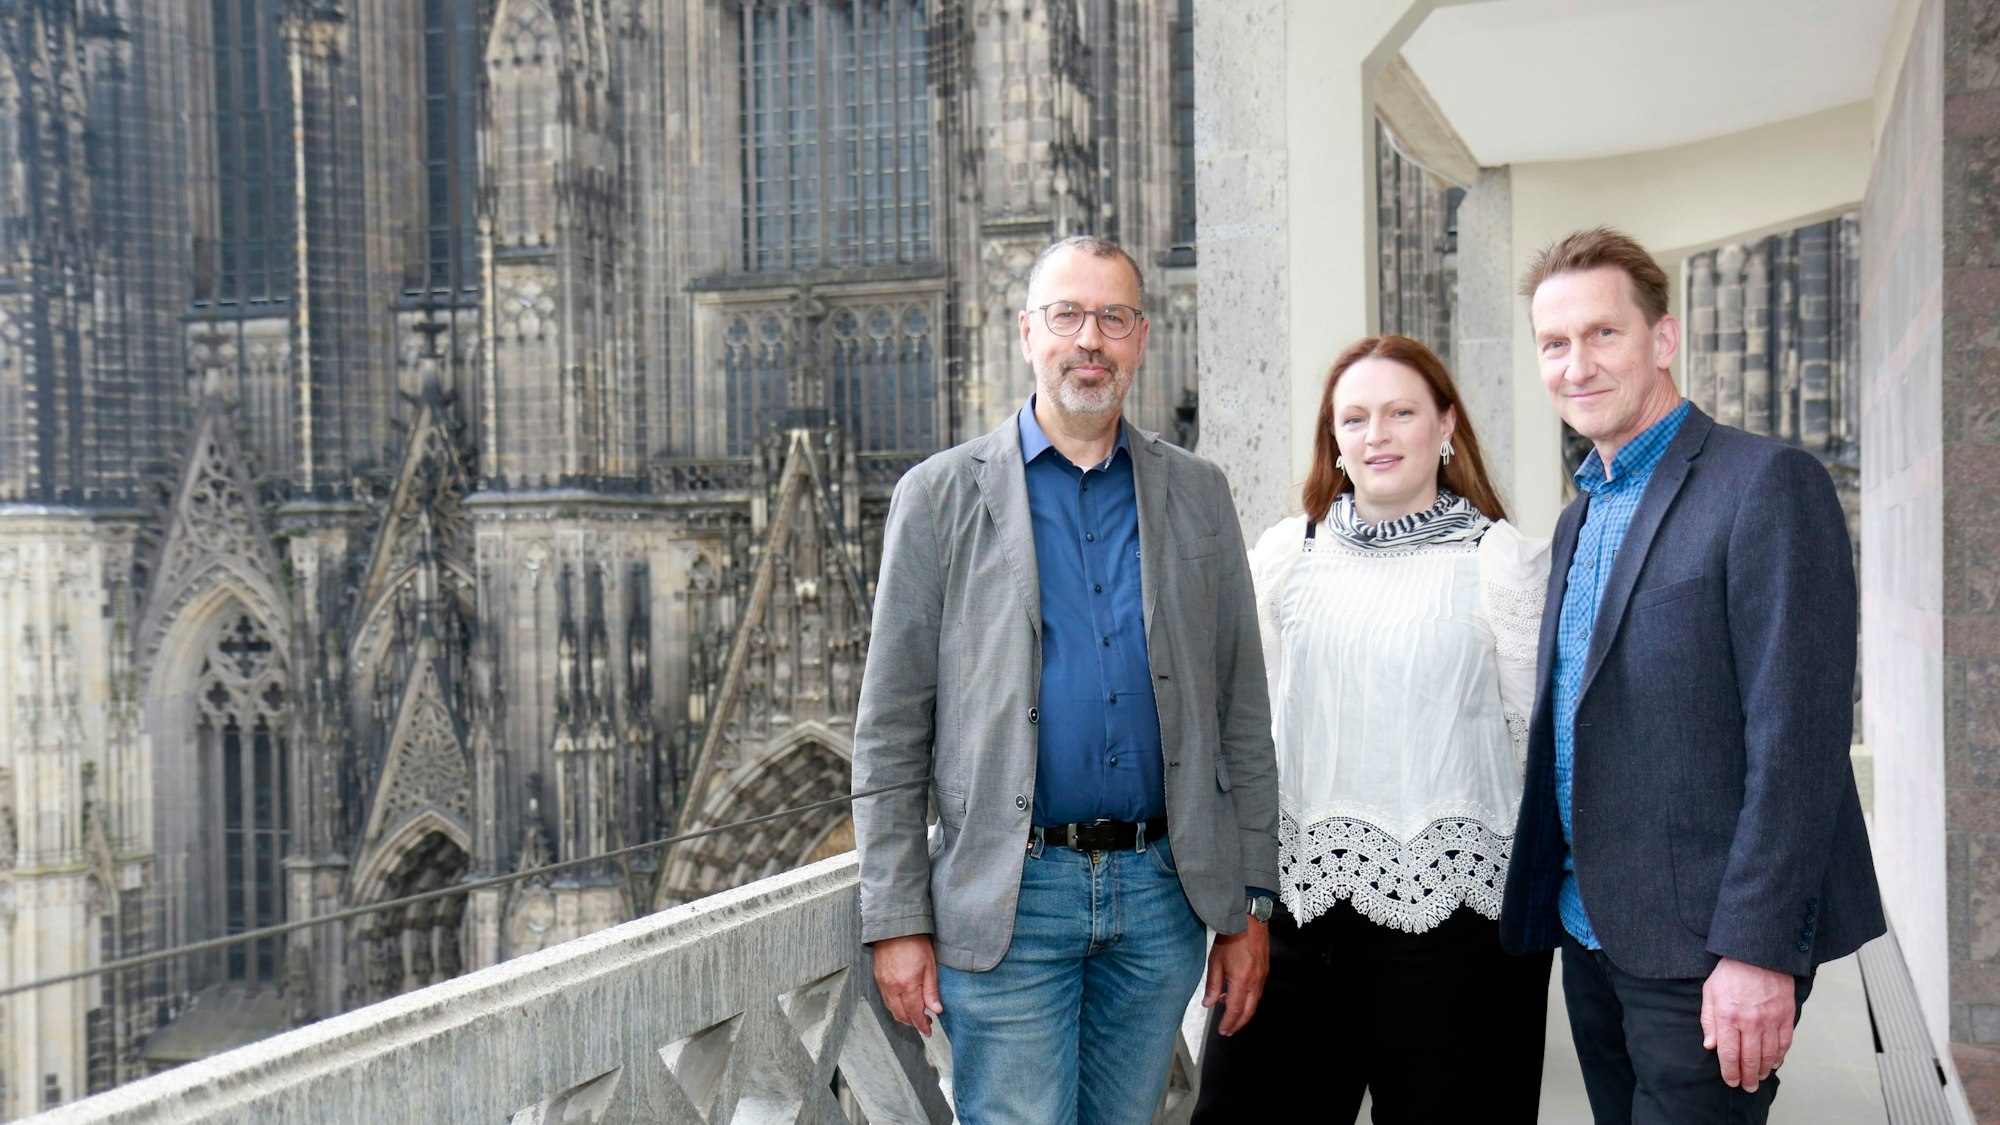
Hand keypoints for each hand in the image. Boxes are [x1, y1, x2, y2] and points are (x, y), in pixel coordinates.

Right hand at [872, 934, 943, 1036]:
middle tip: (925, 1022)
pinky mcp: (878, 978)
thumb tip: (936, 1010)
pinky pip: (886, 999)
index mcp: (907, 985)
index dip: (922, 1025)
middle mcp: (892, 988)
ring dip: (903, 1015)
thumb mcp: (930, 966)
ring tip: (916, 1014)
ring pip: (892, 1009)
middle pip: (901, 1015)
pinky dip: (894, 1006)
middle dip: (913, 1022)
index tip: (928, 1031)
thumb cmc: (916, 943)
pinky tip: (903, 1002)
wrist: (895, 927)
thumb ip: (931, 990)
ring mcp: (883, 983)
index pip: (915, 1013)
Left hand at [1201, 919, 1269, 1036]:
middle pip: (1248, 1012)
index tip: (1222, 1031)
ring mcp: (1262, 977)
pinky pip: (1258, 992)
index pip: (1234, 1010)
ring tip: (1229, 1014)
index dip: (1228, 1023)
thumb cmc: (1230, 938)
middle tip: (1228, 1031)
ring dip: (1243, 1012)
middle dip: (1238, 1024)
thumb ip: (1212, 985)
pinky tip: (1237, 995)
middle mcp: (1255, 982)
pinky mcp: (1265, 970)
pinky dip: (1248, 999)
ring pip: (1254, 1003)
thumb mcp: (1215, 962)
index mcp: (1241, 982)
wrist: (1248, 920)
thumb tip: (1208, 1004)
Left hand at [1701, 957, 1796, 1091]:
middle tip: (1747, 1087)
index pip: (1729, 1054)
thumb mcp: (1710, 992)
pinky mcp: (1786, 1016)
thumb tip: (1710, 1046)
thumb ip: (1708, 1020)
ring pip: (1769, 1055)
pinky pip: (1784, 1043)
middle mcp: (1750, 1023)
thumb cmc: (1730, 972)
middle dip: (1748, 1077)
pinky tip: (1775, 1063)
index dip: (1730, 1072)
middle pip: (1750, 1059)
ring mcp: (1770, 1021)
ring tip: (1759, 1077)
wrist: (1759, 955)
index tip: (1731, 1081)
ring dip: (1764, 1070)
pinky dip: (1780, 1056)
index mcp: (1728, 1017)